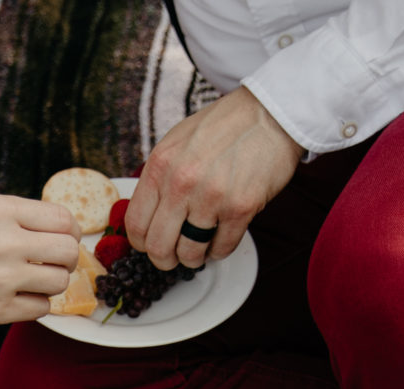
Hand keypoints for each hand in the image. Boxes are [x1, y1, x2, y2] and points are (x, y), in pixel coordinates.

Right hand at [0, 196, 80, 329]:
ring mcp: (2, 276)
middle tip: (50, 265)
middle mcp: (5, 239)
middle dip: (65, 260)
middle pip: (69, 251)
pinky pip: (41, 308)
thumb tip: (63, 232)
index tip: (60, 241)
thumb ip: (17, 220)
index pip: (63, 218)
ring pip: (60, 282)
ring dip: (50, 285)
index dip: (69, 233)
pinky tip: (13, 299)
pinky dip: (33, 305)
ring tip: (28, 283)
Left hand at [127, 86, 302, 269]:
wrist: (268, 114)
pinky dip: (219, 250)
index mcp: (160, 166)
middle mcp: (181, 183)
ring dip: (194, 258)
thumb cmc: (223, 128)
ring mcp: (211, 197)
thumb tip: (147, 214)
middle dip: (165, 260)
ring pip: (190, 253)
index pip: (135, 224)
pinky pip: (222, 248)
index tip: (151, 245)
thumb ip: (159, 178)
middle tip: (174, 257)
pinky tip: (221, 238)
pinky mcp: (241, 207)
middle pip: (159, 247)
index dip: (142, 243)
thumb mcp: (176, 144)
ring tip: (200, 248)